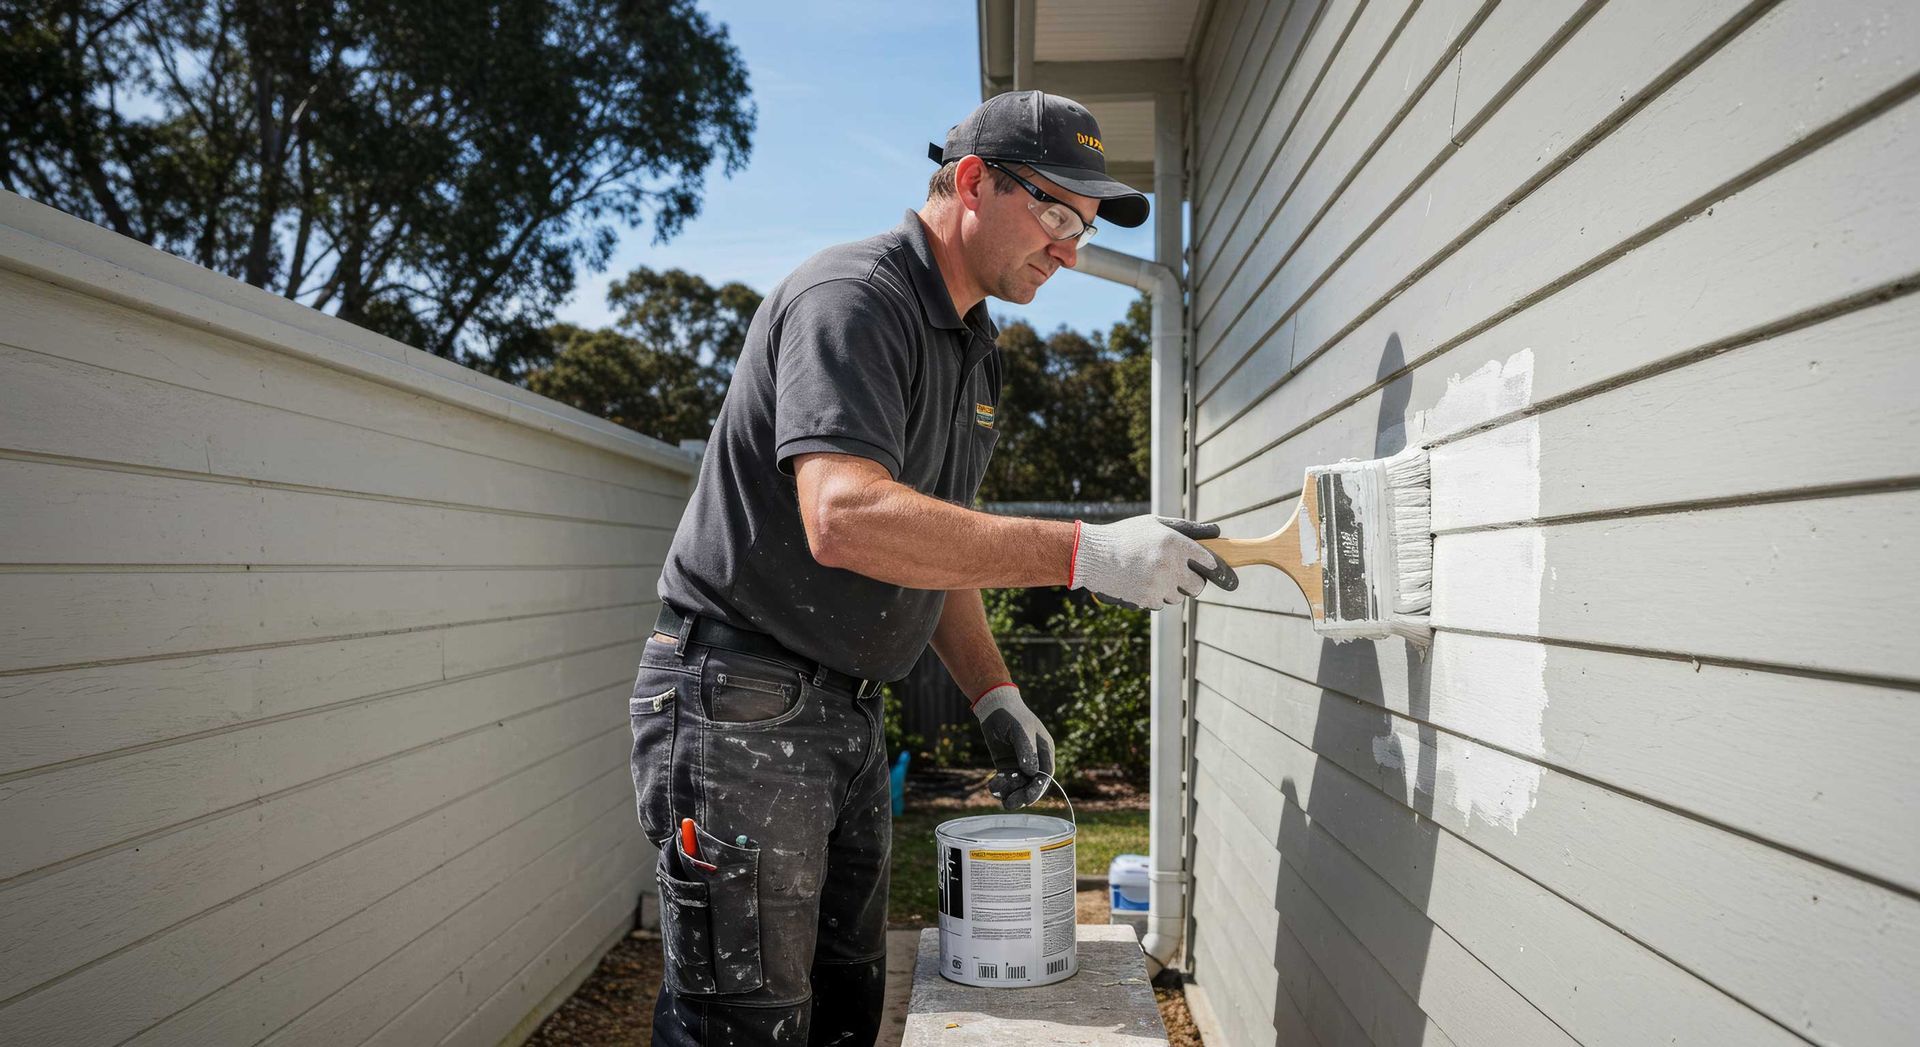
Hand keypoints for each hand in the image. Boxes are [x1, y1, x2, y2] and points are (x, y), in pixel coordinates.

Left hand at [971, 684, 1053, 809]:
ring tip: (999, 794)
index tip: (1029, 799)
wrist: (994, 706)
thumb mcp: (1021, 731)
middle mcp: (1034, 760)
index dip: (1038, 789)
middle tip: (1011, 804)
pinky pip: (1005, 780)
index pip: (1045, 775)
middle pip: (1031, 784)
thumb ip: (1027, 751)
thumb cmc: (1012, 715)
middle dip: (1022, 795)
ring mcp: (1019, 764)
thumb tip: (1032, 773)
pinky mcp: (1006, 765)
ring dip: (1009, 792)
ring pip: (1018, 785)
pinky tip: (992, 787)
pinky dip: (999, 786)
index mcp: (1044, 751)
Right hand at [1069, 515, 1237, 608]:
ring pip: (1179, 596)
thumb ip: (1186, 528)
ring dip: (1172, 589)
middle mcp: (1170, 564)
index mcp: (1175, 542)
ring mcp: (1158, 584)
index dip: (1211, 567)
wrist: (1093, 555)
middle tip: (1180, 574)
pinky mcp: (1146, 598)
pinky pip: (1161, 603)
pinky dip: (1155, 596)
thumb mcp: (1155, 524)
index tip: (1210, 569)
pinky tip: (1141, 582)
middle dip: (1192, 582)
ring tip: (1153, 575)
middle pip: (1198, 586)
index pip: (1208, 561)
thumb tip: (1216, 531)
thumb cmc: (1125, 535)